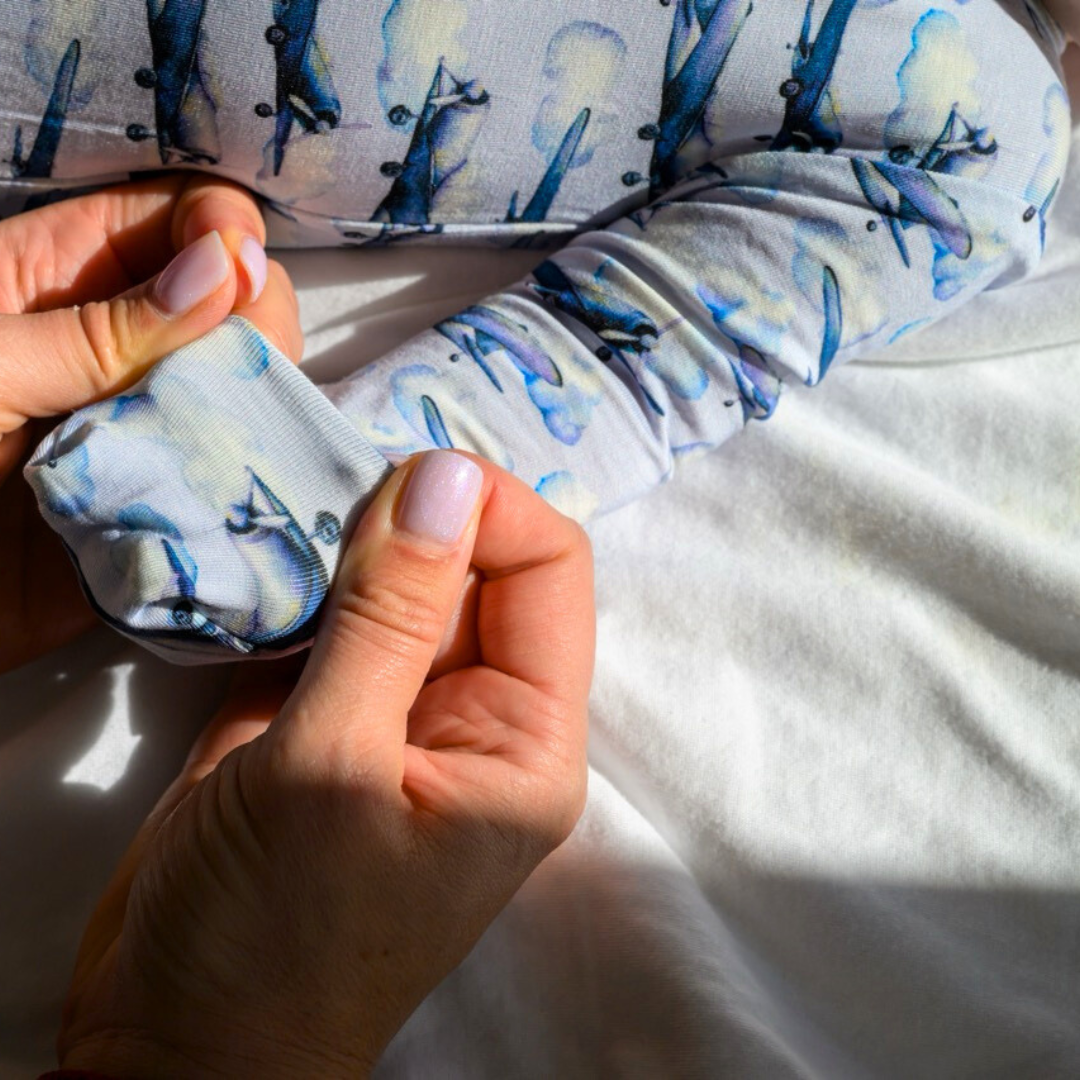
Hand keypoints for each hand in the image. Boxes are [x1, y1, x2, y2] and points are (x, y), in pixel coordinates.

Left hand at [0, 175, 302, 671]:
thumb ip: (98, 328)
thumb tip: (224, 268)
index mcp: (59, 277)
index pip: (176, 215)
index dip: (224, 229)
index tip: (239, 276)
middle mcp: (119, 346)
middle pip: (234, 297)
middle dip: (258, 322)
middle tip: (243, 370)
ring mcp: (149, 423)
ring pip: (248, 386)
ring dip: (261, 404)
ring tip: (231, 434)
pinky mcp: (168, 502)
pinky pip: (235, 478)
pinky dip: (256, 478)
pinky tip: (250, 481)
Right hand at [57, 450, 594, 1077]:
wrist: (176, 1041)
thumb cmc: (273, 933)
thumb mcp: (333, 768)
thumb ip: (390, 617)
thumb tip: (445, 475)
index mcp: (525, 738)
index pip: (547, 571)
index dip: (486, 507)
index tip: (394, 475)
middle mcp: (479, 713)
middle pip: (477, 565)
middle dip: (411, 512)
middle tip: (325, 476)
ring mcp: (400, 708)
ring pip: (403, 580)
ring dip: (352, 534)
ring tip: (289, 498)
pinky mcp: (330, 710)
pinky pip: (339, 612)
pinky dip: (306, 572)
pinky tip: (264, 543)